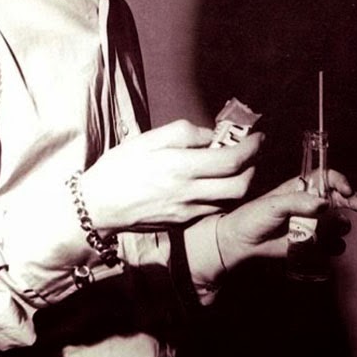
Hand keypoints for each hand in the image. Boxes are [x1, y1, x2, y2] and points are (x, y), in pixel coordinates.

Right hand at [80, 121, 263, 233]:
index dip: (251, 147)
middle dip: (253, 168)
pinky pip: (213, 210)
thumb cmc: (119, 168)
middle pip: (240, 186)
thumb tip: (210, 136)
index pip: (231, 160)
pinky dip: (223, 196)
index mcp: (180, 167)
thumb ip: (183, 133)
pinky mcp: (182, 223)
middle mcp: (189, 193)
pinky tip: (214, 183)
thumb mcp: (147, 139)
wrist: (98, 206)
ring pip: (230, 201)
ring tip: (235, 167)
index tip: (258, 137)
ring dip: (241, 183)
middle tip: (251, 153)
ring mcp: (187, 212)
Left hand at [186, 169, 356, 284]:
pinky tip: (325, 247)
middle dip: (351, 201)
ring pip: (339, 223)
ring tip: (329, 231)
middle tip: (356, 207)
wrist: (243, 242)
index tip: (347, 190)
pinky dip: (334, 246)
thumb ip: (297, 202)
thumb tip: (323, 203)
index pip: (326, 178)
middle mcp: (310, 204)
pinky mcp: (312, 243)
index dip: (339, 181)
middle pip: (339, 199)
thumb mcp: (273, 205)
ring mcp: (313, 224)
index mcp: (301, 188)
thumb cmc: (253, 217)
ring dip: (341, 226)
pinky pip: (332, 244)